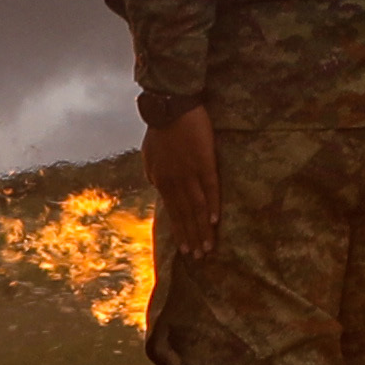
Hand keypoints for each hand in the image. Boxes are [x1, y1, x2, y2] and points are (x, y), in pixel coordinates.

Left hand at [147, 102, 220, 256]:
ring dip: (202, 229)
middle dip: (192, 237)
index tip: (186, 250)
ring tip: (208, 247)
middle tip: (199, 257)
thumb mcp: (149, 154)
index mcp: (161, 181)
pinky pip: (210, 188)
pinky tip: (215, 221)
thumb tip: (156, 186)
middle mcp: (174, 182)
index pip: (173, 212)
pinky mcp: (204, 162)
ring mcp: (190, 173)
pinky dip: (213, 205)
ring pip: (197, 207)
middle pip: (185, 215)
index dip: (180, 232)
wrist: (170, 106)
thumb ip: (153, 173)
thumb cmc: (160, 128)